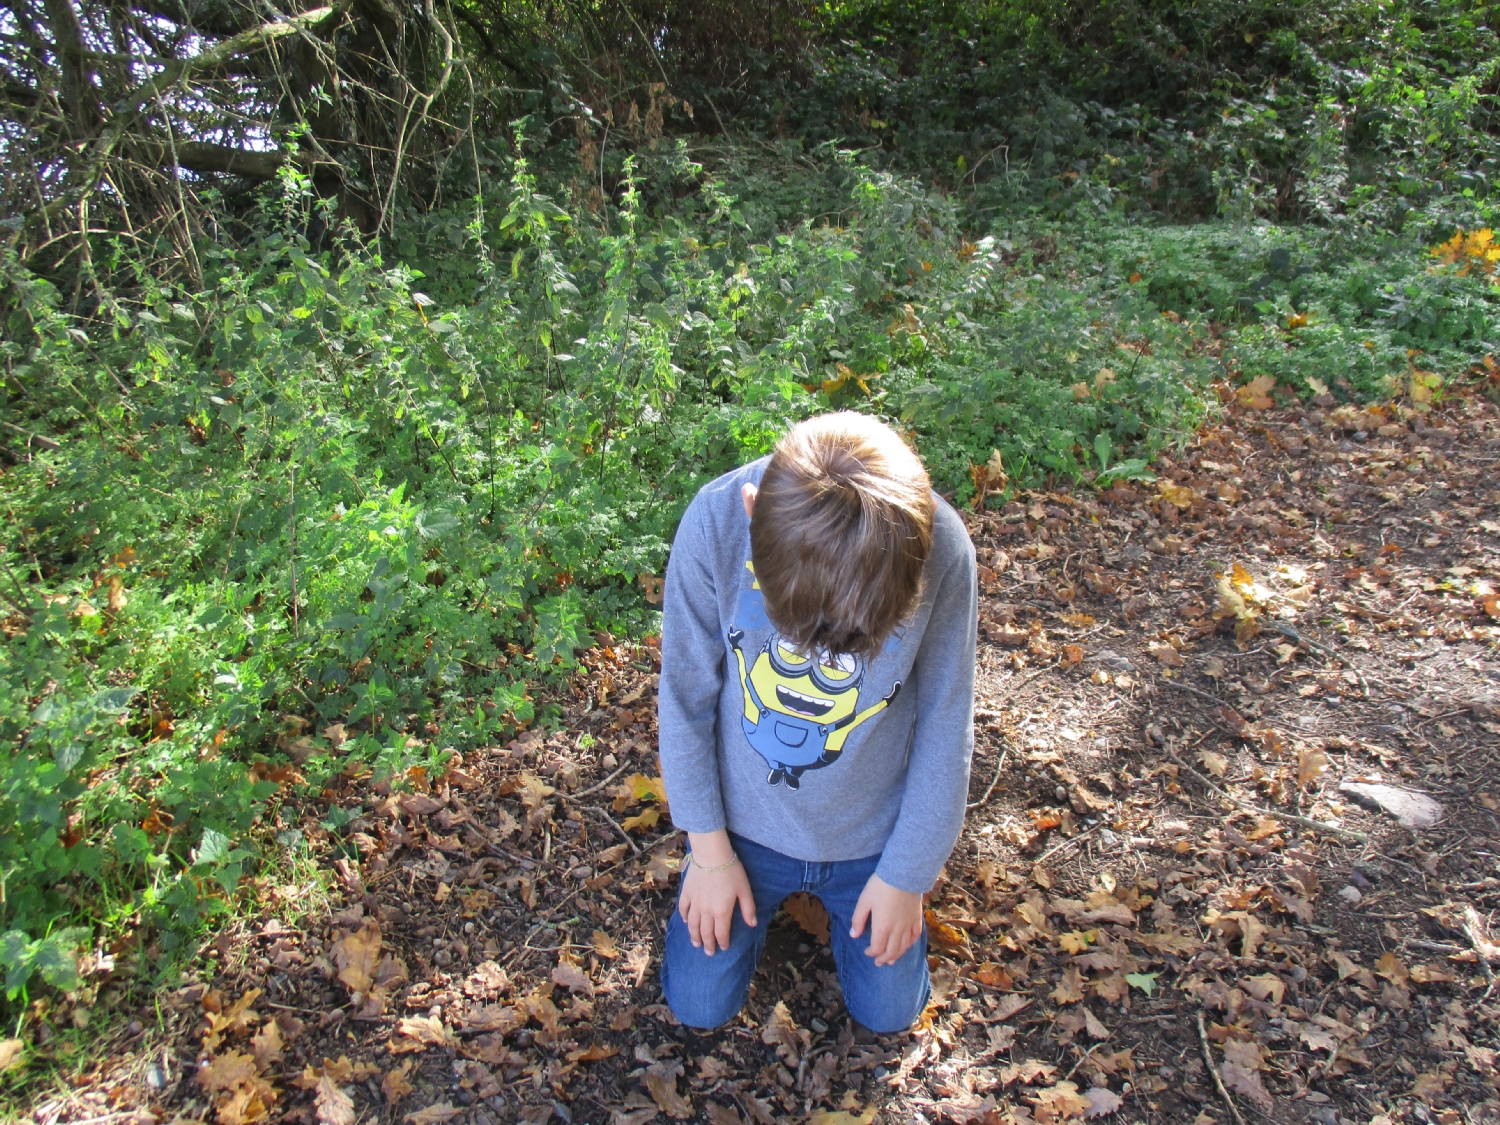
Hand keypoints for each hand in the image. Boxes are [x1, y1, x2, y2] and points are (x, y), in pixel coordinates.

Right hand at [678, 830, 756, 955]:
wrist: (711, 855)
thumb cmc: (731, 871)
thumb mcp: (745, 889)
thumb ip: (748, 908)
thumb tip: (752, 924)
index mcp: (721, 912)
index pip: (721, 933)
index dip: (722, 942)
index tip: (723, 948)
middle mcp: (706, 911)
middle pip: (706, 932)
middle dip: (708, 944)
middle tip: (708, 953)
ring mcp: (694, 903)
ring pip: (693, 924)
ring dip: (694, 936)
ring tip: (696, 944)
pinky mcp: (686, 893)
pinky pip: (684, 909)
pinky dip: (685, 917)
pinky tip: (686, 921)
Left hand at [850, 873, 923, 966]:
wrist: (903, 874)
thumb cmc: (881, 886)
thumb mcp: (864, 901)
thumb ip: (858, 920)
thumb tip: (853, 935)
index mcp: (882, 928)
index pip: (877, 948)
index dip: (871, 953)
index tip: (867, 951)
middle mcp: (897, 930)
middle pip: (891, 952)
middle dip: (884, 959)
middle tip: (878, 963)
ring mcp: (908, 925)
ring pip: (904, 947)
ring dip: (897, 956)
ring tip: (892, 960)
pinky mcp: (917, 918)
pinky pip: (915, 936)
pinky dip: (910, 944)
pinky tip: (907, 945)